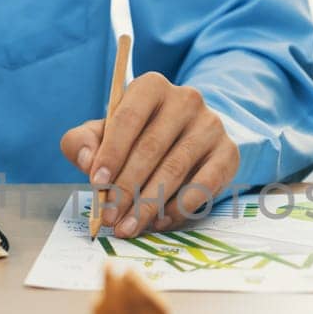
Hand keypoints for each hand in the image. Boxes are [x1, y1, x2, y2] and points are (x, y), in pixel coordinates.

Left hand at [60, 72, 240, 237]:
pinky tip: (160, 220)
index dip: (111, 153)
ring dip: (148, 204)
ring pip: (175, 169)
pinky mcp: (228, 152)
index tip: (96, 184)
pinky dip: (179, 206)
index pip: (127, 118)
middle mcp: (185, 99)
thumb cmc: (138, 135)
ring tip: (129, 226)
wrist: (189, 136)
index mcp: (151, 87)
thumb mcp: (105, 133)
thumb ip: (83, 142)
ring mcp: (210, 125)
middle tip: (109, 217)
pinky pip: (204, 184)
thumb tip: (86, 162)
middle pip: (151, 148)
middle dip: (126, 188)